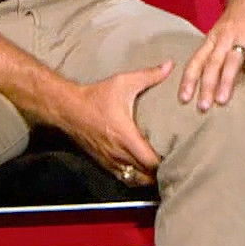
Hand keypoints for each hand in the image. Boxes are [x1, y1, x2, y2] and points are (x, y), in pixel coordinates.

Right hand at [60, 61, 171, 186]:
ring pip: (133, 180)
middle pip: (145, 176)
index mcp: (126, 137)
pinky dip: (133, 177)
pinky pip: (122, 177)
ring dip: (146, 177)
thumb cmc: (96, 96)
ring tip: (158, 170)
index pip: (150, 162)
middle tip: (171, 164)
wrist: (68, 108)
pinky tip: (140, 169)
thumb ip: (149, 75)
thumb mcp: (124, 82)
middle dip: (159, 173)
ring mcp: (110, 161)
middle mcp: (119, 153)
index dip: (165, 163)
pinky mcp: (102, 162)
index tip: (176, 156)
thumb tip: (170, 65)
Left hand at [179, 0, 244, 110]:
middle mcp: (225, 38)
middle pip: (212, 64)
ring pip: (232, 62)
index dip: (189, 79)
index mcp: (213, 38)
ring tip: (222, 101)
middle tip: (202, 106)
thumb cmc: (239, 15)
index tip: (183, 98)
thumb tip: (212, 77)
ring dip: (226, 82)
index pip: (197, 60)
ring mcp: (244, 38)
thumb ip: (218, 51)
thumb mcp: (223, 30)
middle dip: (206, 86)